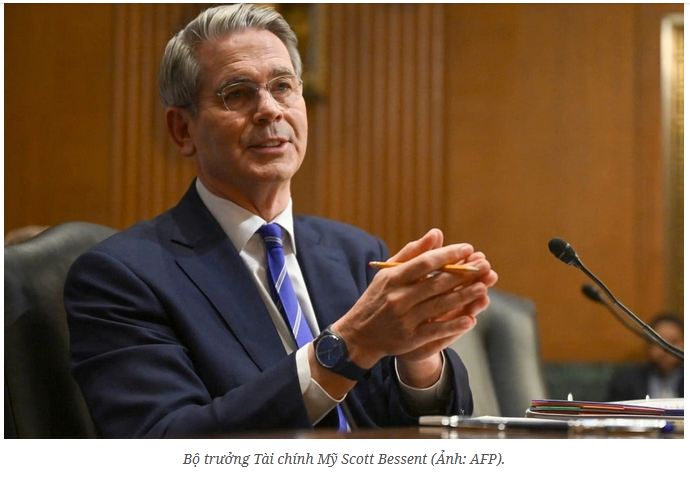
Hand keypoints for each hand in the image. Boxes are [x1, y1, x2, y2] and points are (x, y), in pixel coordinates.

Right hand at [332, 228, 497, 370]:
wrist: (358, 335)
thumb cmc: (377, 298)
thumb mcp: (387, 273)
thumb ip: (412, 252)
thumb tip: (437, 233)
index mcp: (392, 278)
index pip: (425, 263)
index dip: (448, 255)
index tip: (468, 248)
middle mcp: (398, 298)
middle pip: (436, 283)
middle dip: (463, 274)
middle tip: (484, 266)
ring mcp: (404, 319)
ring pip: (439, 305)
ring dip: (463, 297)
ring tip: (483, 287)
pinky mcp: (409, 339)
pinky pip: (435, 330)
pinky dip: (453, 325)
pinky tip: (470, 319)